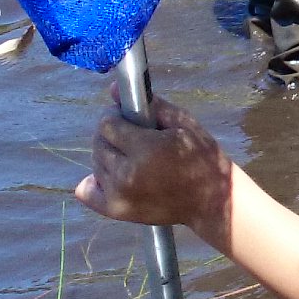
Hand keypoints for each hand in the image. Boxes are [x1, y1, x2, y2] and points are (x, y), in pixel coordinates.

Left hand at [78, 86, 232, 232]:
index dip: (116, 116)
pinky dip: (95, 180)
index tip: (129, 117)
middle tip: (132, 136)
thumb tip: (114, 88)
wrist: (211, 202)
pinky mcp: (115, 210)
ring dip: (108, 154)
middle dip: (111, 134)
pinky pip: (86, 191)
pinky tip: (114, 174)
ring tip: (130, 156)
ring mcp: (118, 195)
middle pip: (99, 143)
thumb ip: (152, 106)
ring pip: (95, 162)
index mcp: (147, 149)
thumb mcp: (186, 125)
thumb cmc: (203, 158)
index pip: (107, 124)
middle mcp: (127, 174)